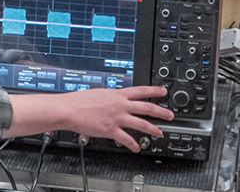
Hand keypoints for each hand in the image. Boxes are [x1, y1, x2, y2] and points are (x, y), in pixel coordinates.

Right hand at [8, 86, 173, 151]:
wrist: (69, 109)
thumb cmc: (79, 101)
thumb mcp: (99, 92)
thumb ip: (110, 96)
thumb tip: (115, 98)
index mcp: (117, 94)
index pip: (140, 91)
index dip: (154, 91)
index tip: (163, 91)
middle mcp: (120, 105)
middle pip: (146, 108)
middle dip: (161, 112)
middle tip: (170, 115)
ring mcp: (117, 118)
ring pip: (141, 123)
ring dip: (152, 129)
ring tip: (159, 133)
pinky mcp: (111, 130)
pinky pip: (126, 139)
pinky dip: (133, 144)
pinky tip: (137, 148)